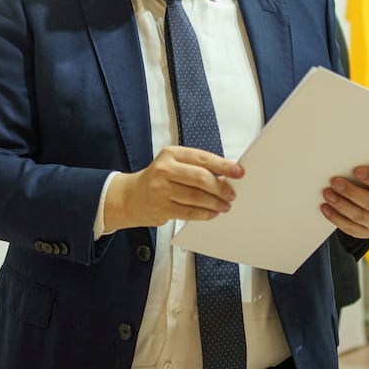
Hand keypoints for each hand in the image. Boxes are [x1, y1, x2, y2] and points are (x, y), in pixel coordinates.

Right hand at [106, 145, 242, 229]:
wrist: (130, 196)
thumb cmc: (157, 179)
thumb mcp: (173, 164)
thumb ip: (196, 167)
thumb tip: (225, 177)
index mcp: (171, 154)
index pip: (203, 158)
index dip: (224, 165)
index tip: (238, 172)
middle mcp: (164, 169)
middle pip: (201, 178)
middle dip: (221, 188)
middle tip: (231, 194)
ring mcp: (161, 190)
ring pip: (197, 197)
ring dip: (215, 203)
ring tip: (224, 205)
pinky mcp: (161, 208)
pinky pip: (189, 212)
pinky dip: (205, 214)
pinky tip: (212, 213)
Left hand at [321, 166, 368, 238]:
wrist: (368, 205)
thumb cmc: (366, 185)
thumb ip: (361, 174)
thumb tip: (342, 167)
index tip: (356, 171)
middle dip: (351, 192)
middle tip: (335, 183)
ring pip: (359, 216)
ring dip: (341, 204)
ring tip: (327, 194)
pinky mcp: (366, 233)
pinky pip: (350, 227)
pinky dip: (335, 217)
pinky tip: (325, 208)